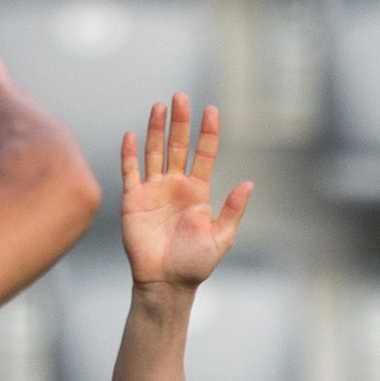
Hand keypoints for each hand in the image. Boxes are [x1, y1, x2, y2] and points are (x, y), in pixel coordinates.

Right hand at [120, 96, 250, 289]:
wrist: (165, 283)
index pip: (204, 154)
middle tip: (181, 96)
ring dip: (156, 129)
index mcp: (198, 191)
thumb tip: (249, 183)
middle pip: (178, 146)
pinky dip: (129, 154)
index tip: (211, 110)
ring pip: (154, 152)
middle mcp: (175, 186)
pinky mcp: (133, 200)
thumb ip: (232, 210)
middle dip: (180, 121)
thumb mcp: (221, 237)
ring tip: (159, 106)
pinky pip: (130, 172)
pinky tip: (131, 134)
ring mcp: (153, 191)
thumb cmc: (194, 264)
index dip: (207, 132)